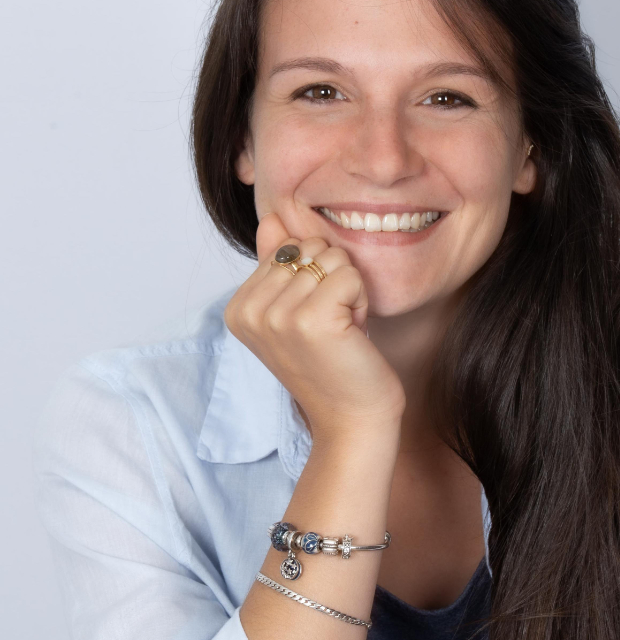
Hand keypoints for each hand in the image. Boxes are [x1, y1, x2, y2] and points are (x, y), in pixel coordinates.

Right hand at [224, 214, 405, 439]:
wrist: (351, 420)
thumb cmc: (331, 365)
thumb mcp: (295, 311)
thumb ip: (277, 265)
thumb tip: (271, 218)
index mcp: (238, 307)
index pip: (288, 247)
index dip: (314, 279)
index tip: (315, 320)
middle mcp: (249, 310)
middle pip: (310, 248)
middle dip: (333, 282)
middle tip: (331, 327)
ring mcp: (276, 316)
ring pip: (332, 258)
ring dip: (349, 293)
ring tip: (341, 331)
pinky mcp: (310, 320)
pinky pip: (349, 275)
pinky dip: (361, 301)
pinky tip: (352, 334)